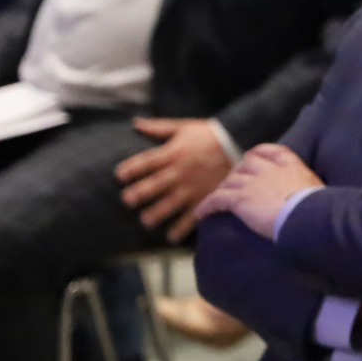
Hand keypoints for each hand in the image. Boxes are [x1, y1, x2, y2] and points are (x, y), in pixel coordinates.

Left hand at [116, 118, 237, 241]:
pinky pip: (192, 216)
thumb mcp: (185, 127)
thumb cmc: (211, 135)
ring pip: (169, 204)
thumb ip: (159, 127)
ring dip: (155, 214)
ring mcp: (192, 187)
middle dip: (137, 194)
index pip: (145, 162)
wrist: (242, 144)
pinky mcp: (206, 197)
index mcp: (172, 153)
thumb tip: (135, 123)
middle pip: (153, 186)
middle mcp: (179, 172)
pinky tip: (171, 237)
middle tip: (127, 201)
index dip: (130, 169)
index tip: (119, 176)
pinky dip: (181, 228)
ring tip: (146, 221)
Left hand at [192, 141, 316, 239]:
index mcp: (290, 165)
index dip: (259, 154)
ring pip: (229, 181)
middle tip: (234, 185)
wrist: (309, 216)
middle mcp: (268, 170)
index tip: (254, 159)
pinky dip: (206, 206)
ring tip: (217, 201)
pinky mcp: (240, 199)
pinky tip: (201, 214)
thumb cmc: (319, 208)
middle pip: (245, 164)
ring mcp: (252, 183)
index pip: (269, 151)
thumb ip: (306, 189)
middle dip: (238, 173)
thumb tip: (311, 200)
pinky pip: (216, 199)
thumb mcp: (317, 191)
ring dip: (222, 190)